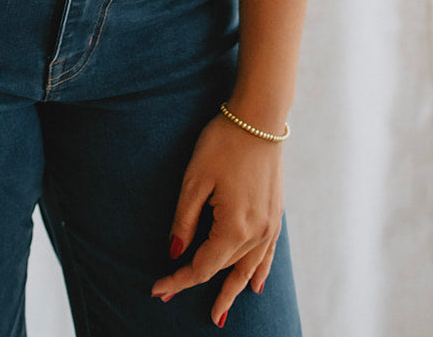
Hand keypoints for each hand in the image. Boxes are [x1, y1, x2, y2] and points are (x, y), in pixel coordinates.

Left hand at [151, 113, 285, 326]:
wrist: (259, 117)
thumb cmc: (223, 142)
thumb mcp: (194, 180)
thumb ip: (184, 221)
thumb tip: (175, 253)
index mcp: (234, 227)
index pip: (202, 266)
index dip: (178, 280)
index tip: (156, 289)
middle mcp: (256, 233)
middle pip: (223, 268)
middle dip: (196, 283)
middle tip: (169, 293)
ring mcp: (270, 225)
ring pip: (248, 269)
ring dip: (232, 291)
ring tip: (219, 314)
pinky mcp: (276, 214)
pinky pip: (268, 254)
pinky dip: (259, 272)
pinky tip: (256, 286)